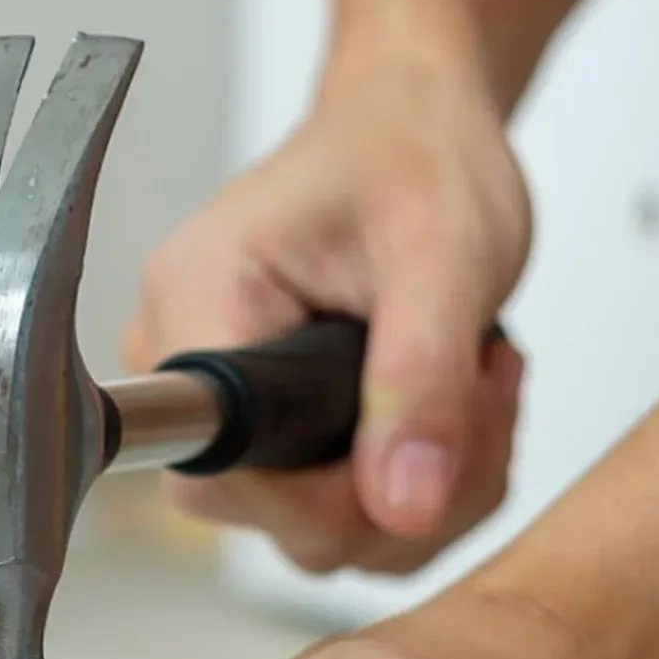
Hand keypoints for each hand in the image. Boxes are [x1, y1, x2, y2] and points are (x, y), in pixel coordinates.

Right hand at [126, 57, 531, 574]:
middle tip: (475, 396)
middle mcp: (183, 364)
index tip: (417, 445)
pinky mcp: (257, 437)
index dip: (324, 495)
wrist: (409, 129)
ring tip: (469, 388)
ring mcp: (218, 409)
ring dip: (420, 489)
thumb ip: (423, 381)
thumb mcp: (447, 254)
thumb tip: (403, 508)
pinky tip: (442, 413)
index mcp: (198, 300)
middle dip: (396, 490)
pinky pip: (326, 516)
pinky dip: (409, 489)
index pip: (222, 468)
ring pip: (308, 529)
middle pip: (264, 513)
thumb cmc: (415, 156)